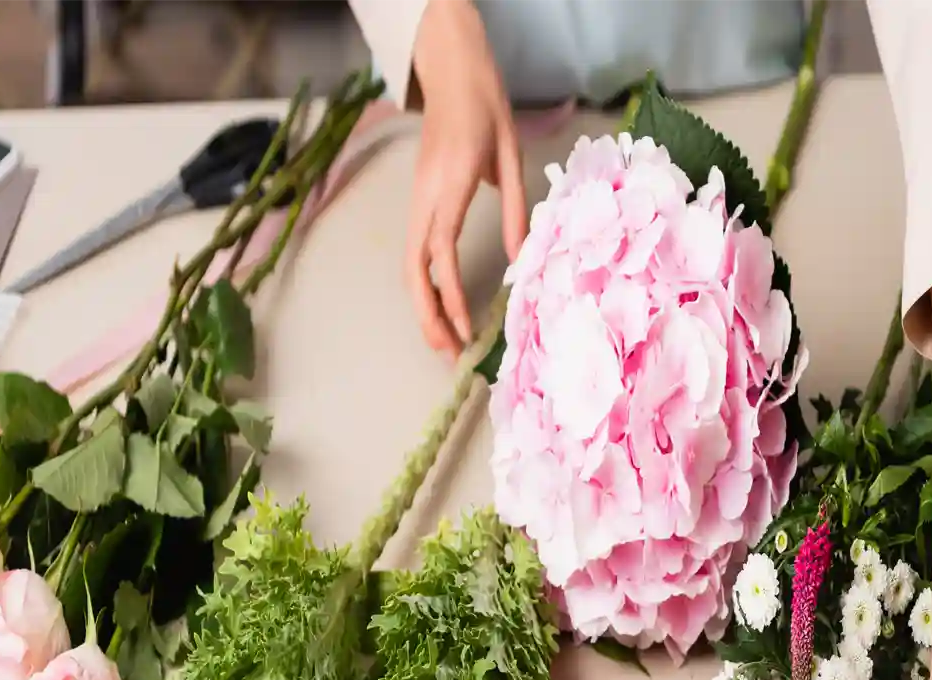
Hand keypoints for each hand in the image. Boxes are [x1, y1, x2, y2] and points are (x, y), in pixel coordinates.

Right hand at [407, 0, 526, 356]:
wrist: (453, 73)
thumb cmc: (487, 109)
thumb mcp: (512, 156)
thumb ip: (515, 208)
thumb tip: (521, 258)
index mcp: (448, 184)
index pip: (441, 250)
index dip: (451, 292)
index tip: (464, 326)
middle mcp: (425, 198)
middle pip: (415, 268)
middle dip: (428, 314)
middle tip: (447, 353)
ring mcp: (418, 201)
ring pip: (411, 265)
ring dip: (424, 307)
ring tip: (444, 342)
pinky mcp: (421, 203)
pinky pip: (416, 253)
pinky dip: (426, 287)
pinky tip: (441, 309)